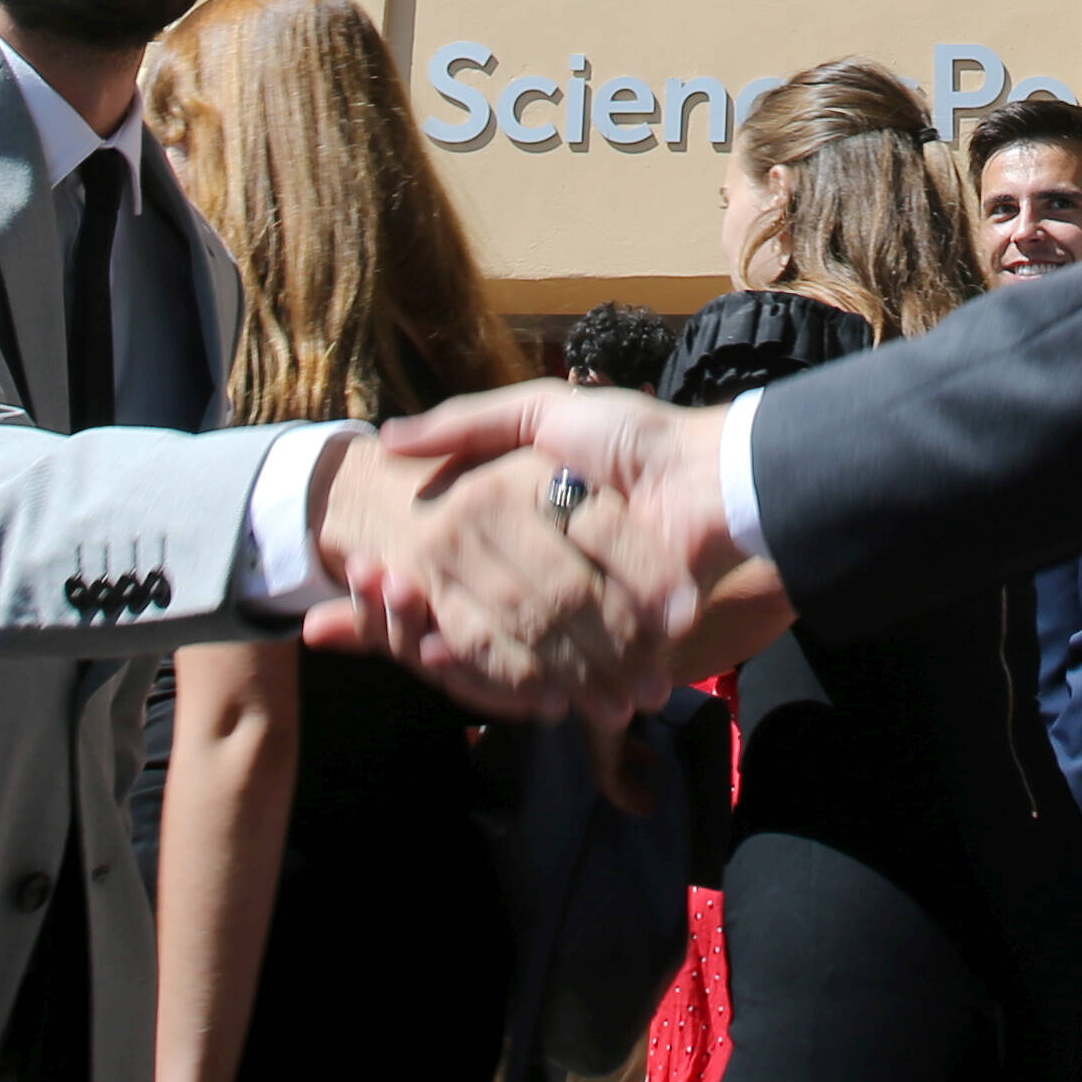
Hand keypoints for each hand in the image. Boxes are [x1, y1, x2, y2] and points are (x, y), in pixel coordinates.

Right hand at [309, 384, 771, 718]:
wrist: (707, 477)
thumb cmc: (629, 436)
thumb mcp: (541, 414)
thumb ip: (469, 425)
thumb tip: (387, 439)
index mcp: (534, 521)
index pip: (463, 556)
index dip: (421, 570)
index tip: (375, 576)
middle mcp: (555, 566)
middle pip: (481, 600)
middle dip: (427, 612)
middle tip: (379, 606)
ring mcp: (581, 605)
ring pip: (510, 633)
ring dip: (469, 645)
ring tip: (414, 646)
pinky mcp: (610, 635)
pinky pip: (548, 661)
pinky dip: (508, 668)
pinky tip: (462, 662)